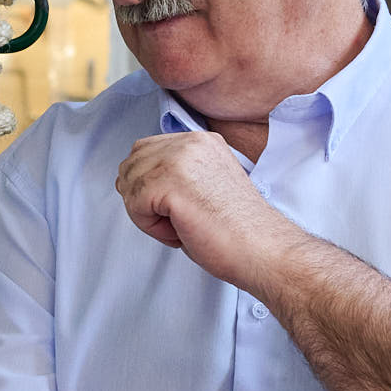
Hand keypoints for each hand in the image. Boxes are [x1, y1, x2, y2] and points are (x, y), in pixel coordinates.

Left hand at [116, 132, 303, 294]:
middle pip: (132, 164)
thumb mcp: (202, 186)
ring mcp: (180, 158)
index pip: (146, 151)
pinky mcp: (170, 180)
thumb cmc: (235, 232)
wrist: (261, 249)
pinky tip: (180, 231)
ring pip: (129, 184)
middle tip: (179, 220)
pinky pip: (134, 204)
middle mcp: (190, 142)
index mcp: (201, 140)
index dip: (150, 186)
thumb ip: (172, 174)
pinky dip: (150, 226)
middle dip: (143, 198)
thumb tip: (129, 181)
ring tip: (182, 225)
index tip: (182, 209)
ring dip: (147, 214)